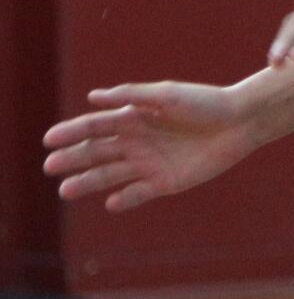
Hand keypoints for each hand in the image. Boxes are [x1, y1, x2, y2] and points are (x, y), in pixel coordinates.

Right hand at [43, 82, 251, 212]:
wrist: (240, 122)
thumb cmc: (204, 102)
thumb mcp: (168, 95)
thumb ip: (133, 96)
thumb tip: (93, 97)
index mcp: (134, 117)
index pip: (95, 126)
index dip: (72, 132)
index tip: (49, 140)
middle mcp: (136, 141)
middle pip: (97, 152)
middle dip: (72, 159)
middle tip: (50, 166)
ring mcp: (148, 163)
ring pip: (110, 176)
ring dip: (88, 183)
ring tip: (66, 191)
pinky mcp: (164, 182)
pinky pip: (138, 194)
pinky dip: (124, 199)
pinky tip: (111, 203)